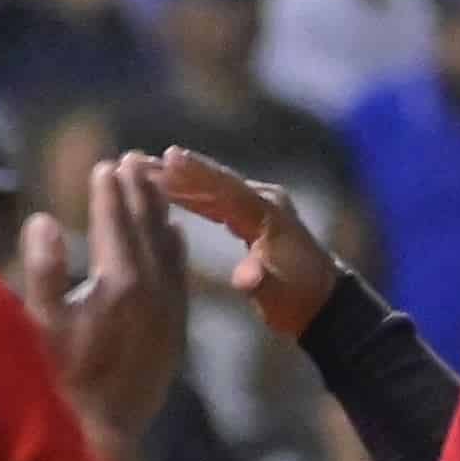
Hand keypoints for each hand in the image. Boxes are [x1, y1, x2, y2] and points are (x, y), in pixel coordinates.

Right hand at [25, 153, 189, 444]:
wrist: (103, 436)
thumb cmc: (58, 380)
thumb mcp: (41, 325)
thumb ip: (44, 270)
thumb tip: (43, 220)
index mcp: (118, 283)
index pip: (114, 223)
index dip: (108, 193)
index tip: (104, 165)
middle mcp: (152, 292)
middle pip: (147, 228)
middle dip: (138, 193)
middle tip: (131, 160)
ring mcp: (169, 311)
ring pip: (171, 248)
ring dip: (160, 214)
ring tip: (151, 185)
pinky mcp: (176, 330)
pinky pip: (182, 277)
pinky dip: (177, 250)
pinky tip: (174, 234)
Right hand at [140, 144, 340, 336]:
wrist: (322, 303)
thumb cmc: (299, 299)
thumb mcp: (279, 296)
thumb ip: (260, 283)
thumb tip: (244, 279)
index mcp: (268, 214)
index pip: (227, 188)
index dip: (197, 173)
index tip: (167, 157)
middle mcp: (263, 203)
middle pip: (214, 182)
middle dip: (176, 172)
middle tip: (137, 161)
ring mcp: (258, 208)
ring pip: (212, 189)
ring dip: (178, 181)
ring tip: (141, 172)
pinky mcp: (251, 218)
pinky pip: (215, 201)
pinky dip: (191, 196)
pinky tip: (165, 192)